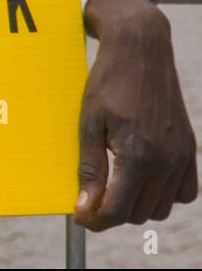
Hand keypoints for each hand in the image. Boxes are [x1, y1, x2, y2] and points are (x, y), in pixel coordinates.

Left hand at [76, 0, 197, 229]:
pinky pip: (185, 192)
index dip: (96, 220)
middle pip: (140, 213)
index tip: (80, 217)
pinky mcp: (190, 149)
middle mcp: (166, 160)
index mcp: (138, 155)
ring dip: (138, 204)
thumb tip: (84, 208)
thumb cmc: (107, 83)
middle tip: (92, 194)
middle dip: (114, 211)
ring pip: (163, 207)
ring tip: (115, 183)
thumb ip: (89, 169)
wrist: (140, 50)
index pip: (118, 210)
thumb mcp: (88, 124)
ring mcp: (182, 156)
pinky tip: (143, 177)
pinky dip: (165, 194)